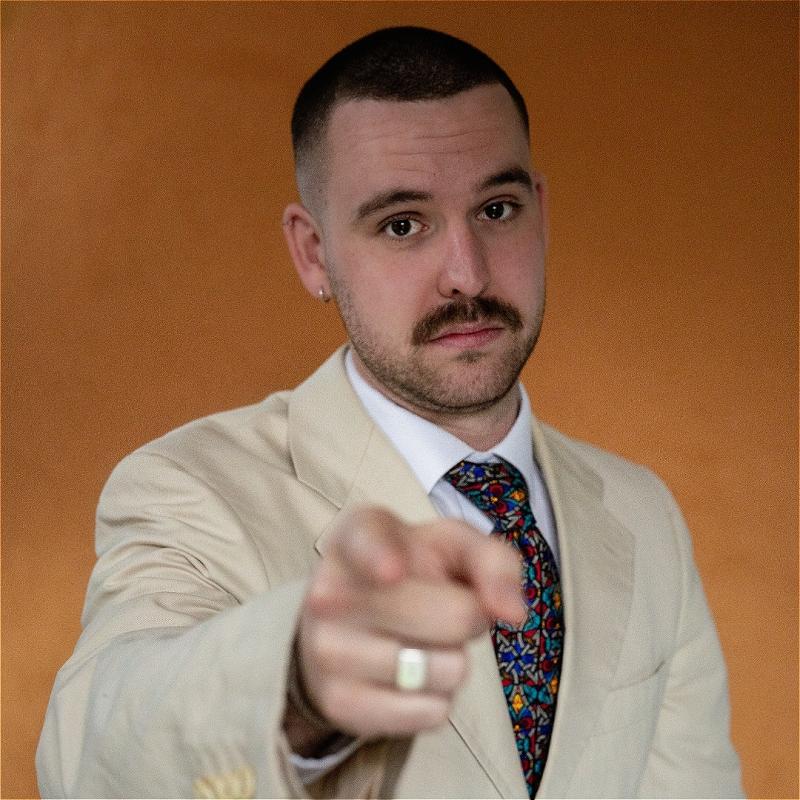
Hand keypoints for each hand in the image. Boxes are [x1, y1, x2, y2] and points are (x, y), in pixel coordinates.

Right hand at [285, 506, 524, 751]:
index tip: (393, 571)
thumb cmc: (414, 571)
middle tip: (445, 607)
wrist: (351, 621)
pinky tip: (410, 676)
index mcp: (357, 534)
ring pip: (447, 669)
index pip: (366, 540)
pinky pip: (430, 713)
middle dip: (469, 616)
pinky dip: (437, 699)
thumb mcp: (454, 546)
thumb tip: (512, 612)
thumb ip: (493, 561)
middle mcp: (330, 588)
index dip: (382, 557)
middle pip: (452, 616)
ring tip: (421, 640)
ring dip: (453, 660)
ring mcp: (326, 649)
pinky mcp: (338, 702)